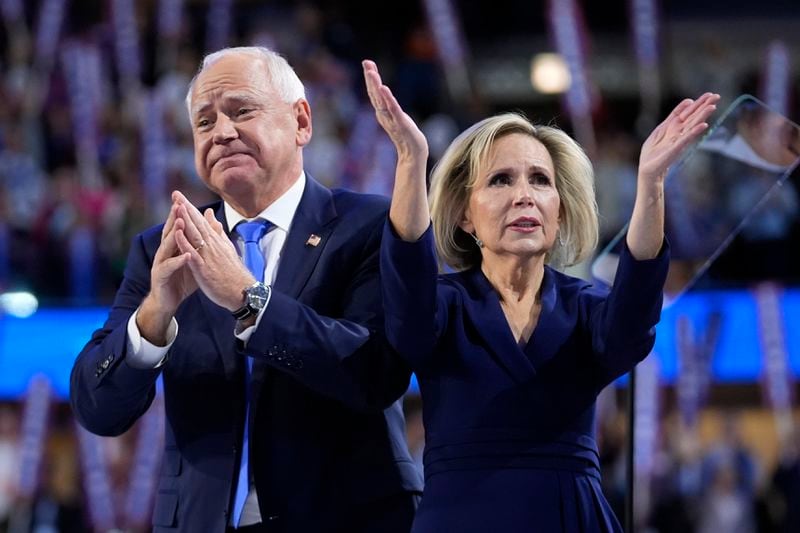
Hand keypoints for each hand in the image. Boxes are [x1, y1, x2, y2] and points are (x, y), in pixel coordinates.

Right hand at [137, 203, 197, 343]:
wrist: (168, 300)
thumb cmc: (181, 278)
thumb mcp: (193, 258)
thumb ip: (199, 242)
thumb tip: (208, 224)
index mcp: (173, 247)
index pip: (176, 227)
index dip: (180, 213)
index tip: (184, 198)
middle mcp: (165, 252)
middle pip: (169, 232)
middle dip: (173, 217)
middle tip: (179, 203)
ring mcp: (161, 263)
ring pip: (167, 246)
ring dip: (174, 235)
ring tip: (180, 223)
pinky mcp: (161, 276)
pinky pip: (169, 267)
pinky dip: (178, 261)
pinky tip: (186, 255)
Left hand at [171, 191, 255, 311]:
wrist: (242, 292)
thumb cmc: (233, 273)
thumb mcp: (226, 248)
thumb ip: (217, 232)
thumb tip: (210, 215)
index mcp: (216, 241)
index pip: (201, 221)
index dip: (190, 208)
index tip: (180, 196)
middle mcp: (212, 245)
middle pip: (197, 224)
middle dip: (186, 208)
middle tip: (176, 193)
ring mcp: (208, 256)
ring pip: (195, 235)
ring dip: (185, 220)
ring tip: (176, 206)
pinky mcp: (204, 269)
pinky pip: (193, 253)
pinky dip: (185, 243)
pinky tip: (177, 233)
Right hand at [362, 60, 428, 161]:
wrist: (413, 155)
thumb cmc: (406, 137)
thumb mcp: (396, 119)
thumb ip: (389, 109)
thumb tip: (383, 99)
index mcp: (383, 112)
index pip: (375, 93)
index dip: (371, 78)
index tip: (367, 63)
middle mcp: (384, 115)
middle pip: (375, 94)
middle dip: (371, 78)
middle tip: (366, 62)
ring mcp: (391, 119)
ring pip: (381, 100)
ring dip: (376, 86)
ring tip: (372, 73)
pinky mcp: (400, 124)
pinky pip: (393, 110)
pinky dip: (388, 99)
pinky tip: (384, 89)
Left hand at [638, 92, 719, 183]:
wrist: (647, 169)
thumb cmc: (653, 151)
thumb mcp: (660, 129)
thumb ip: (672, 117)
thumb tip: (688, 101)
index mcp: (674, 127)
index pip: (688, 112)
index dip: (697, 103)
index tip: (709, 94)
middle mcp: (679, 132)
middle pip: (693, 116)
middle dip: (704, 106)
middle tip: (717, 96)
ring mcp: (678, 140)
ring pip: (692, 125)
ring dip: (702, 116)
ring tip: (712, 107)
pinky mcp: (675, 149)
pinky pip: (686, 139)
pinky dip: (694, 132)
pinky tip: (703, 125)